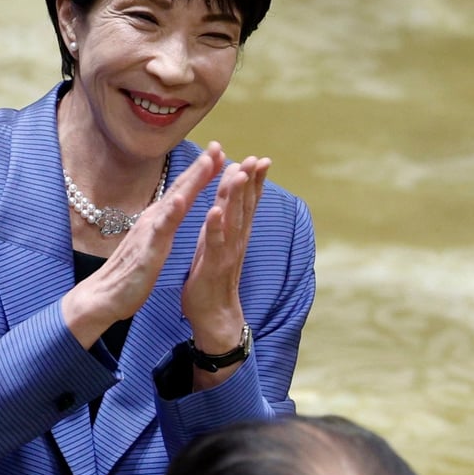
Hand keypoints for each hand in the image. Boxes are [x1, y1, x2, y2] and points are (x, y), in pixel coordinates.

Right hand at [61, 142, 226, 349]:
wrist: (105, 295)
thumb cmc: (131, 269)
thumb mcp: (154, 240)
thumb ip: (164, 221)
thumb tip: (173, 204)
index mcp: (160, 218)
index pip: (184, 190)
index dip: (202, 172)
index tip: (219, 153)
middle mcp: (155, 218)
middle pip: (181, 188)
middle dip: (201, 166)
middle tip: (217, 146)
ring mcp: (150, 231)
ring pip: (174, 202)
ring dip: (191, 181)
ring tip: (207, 162)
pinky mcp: (147, 250)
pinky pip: (160, 230)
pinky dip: (171, 213)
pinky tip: (181, 200)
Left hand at [182, 154, 270, 355]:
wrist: (214, 315)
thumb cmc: (213, 276)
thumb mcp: (219, 241)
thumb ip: (225, 218)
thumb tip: (229, 196)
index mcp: (236, 233)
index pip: (248, 203)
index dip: (255, 181)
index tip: (260, 159)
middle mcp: (237, 240)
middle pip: (245, 206)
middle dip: (251, 181)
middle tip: (257, 159)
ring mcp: (227, 252)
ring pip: (233, 220)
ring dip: (236, 197)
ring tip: (239, 174)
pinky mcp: (213, 265)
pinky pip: (214, 243)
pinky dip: (215, 227)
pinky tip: (214, 211)